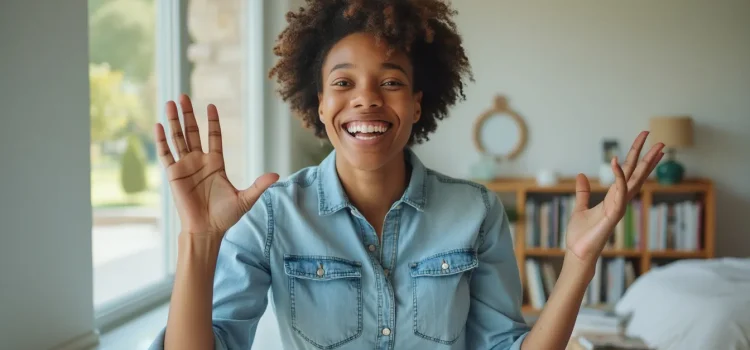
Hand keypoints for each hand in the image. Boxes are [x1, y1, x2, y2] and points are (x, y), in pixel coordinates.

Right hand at [155, 94, 278, 236]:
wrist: (207, 230)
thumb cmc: (225, 216)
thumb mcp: (246, 199)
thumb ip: (259, 185)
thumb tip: (277, 175)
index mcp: (215, 164)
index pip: (213, 137)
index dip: (212, 122)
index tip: (211, 105)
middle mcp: (199, 161)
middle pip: (193, 132)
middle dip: (188, 115)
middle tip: (184, 96)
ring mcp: (185, 167)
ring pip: (178, 139)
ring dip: (174, 121)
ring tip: (171, 103)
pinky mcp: (173, 175)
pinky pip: (166, 154)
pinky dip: (162, 140)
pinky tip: (159, 125)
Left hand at [565, 131, 663, 262]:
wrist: (578, 254)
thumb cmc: (581, 236)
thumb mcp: (580, 208)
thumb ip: (583, 192)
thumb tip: (581, 175)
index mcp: (613, 197)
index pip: (629, 174)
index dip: (638, 159)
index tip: (647, 143)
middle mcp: (620, 201)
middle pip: (638, 175)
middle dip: (649, 158)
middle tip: (661, 141)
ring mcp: (619, 207)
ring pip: (635, 180)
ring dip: (645, 164)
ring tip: (656, 147)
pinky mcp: (612, 214)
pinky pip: (618, 192)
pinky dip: (619, 177)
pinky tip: (617, 163)